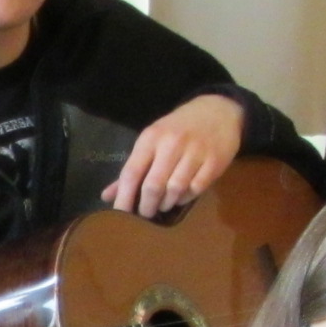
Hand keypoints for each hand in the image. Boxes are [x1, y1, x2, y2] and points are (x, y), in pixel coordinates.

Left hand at [102, 93, 244, 217]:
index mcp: (151, 138)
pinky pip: (196, 189)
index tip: (121, 215)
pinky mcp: (214, 161)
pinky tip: (181, 196)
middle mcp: (172, 143)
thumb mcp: (152, 141)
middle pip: (153, 185)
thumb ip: (132, 168)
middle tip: (145, 213)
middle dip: (146, 205)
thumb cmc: (178, 129)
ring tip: (163, 205)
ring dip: (166, 203)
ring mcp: (195, 152)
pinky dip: (186, 198)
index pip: (132, 172)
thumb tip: (107, 196)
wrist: (218, 111)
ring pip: (175, 189)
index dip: (124, 197)